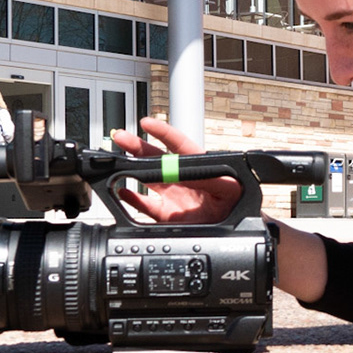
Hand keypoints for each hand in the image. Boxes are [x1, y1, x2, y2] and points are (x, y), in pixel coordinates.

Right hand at [109, 116, 241, 223]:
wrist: (234, 230)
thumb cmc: (237, 204)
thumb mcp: (229, 188)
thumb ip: (209, 177)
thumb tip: (182, 172)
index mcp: (198, 166)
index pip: (178, 144)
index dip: (162, 132)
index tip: (147, 123)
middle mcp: (182, 179)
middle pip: (156, 158)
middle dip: (137, 146)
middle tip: (121, 137)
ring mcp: (173, 196)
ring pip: (146, 179)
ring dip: (130, 169)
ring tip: (116, 160)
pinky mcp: (167, 215)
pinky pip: (145, 206)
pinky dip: (132, 200)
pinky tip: (121, 192)